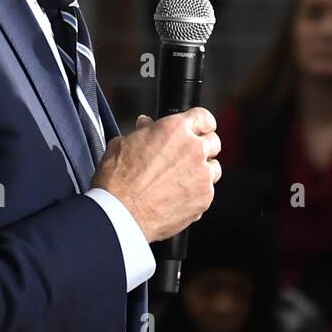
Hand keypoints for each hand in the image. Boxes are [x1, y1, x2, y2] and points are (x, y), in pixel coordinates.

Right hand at [92, 108, 220, 242]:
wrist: (120, 214)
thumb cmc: (118, 180)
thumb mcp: (123, 144)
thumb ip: (142, 132)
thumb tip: (147, 125)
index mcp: (175, 129)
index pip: (203, 117)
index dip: (201, 123)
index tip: (200, 129)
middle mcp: (194, 149)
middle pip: (214, 142)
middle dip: (203, 147)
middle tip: (187, 157)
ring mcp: (202, 175)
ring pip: (214, 168)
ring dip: (203, 171)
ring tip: (182, 180)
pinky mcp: (204, 198)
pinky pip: (208, 192)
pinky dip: (197, 194)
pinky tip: (178, 197)